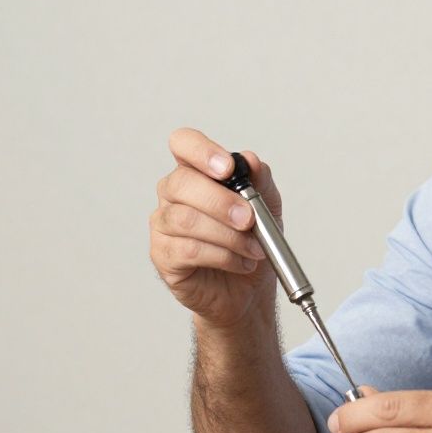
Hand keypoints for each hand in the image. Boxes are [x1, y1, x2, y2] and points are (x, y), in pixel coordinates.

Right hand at [149, 127, 278, 328]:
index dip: (201, 151)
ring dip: (228, 235)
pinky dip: (223, 256)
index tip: (228, 169)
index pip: (183, 143)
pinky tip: (241, 262)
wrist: (248, 289)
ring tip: (254, 248)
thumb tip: (251, 160)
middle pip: (182, 183)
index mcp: (197, 172)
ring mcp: (164, 225)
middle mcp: (173, 194)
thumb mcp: (268, 207)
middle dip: (221, 202)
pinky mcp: (163, 256)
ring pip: (186, 220)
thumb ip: (260, 180)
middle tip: (249, 219)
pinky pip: (188, 250)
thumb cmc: (252, 241)